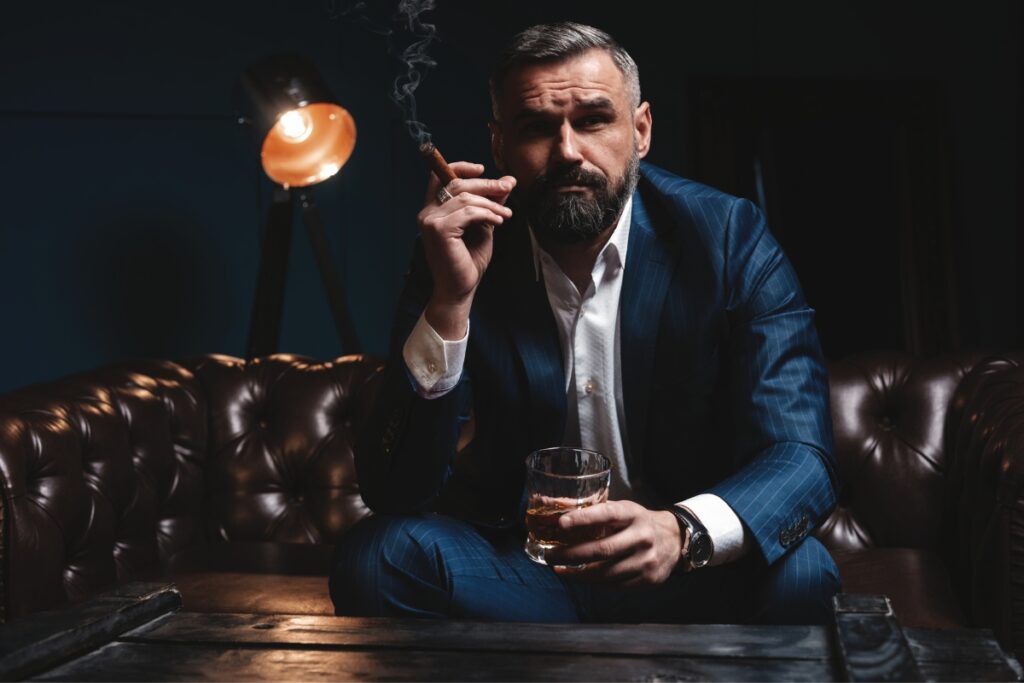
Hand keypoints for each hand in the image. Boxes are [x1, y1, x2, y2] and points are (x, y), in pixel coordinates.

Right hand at [417, 162, 515, 338]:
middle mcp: (427, 213)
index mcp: (434, 210)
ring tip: (506, 215)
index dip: (461, 167)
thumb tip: (507, 182)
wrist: (460, 289)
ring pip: (464, 197)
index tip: (483, 168)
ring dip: (491, 203)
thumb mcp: (483, 226)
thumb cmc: (469, 261)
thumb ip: (490, 204)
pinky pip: (467, 212)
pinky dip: (487, 214)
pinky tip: (498, 222)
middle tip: (509, 188)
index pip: (440, 177)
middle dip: (486, 184)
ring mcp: (430, 221)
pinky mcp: (438, 230)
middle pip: (457, 184)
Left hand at [545, 500, 684, 588]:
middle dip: (571, 555)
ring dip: (578, 574)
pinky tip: (580, 577)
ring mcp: (646, 561)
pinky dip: (594, 582)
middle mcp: (642, 537)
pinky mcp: (647, 580)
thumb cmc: (639, 522)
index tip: (561, 523)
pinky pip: (614, 585)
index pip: (607, 514)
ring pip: (606, 573)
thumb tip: (560, 512)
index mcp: (634, 515)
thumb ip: (598, 511)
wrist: (675, 540)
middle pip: (603, 550)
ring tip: (559, 569)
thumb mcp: (624, 510)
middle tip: (550, 556)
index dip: (584, 518)